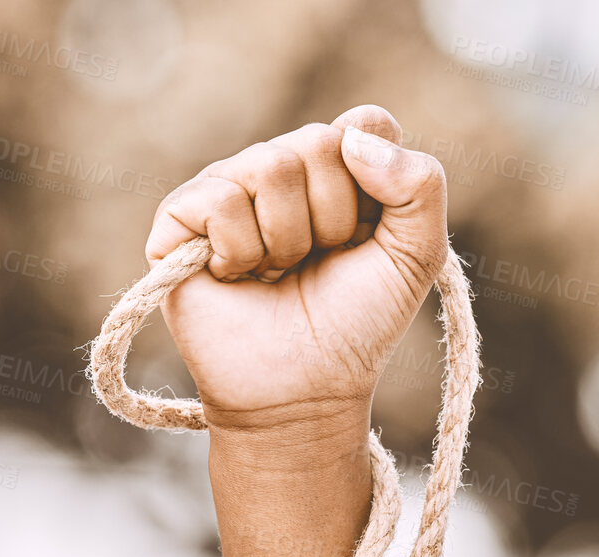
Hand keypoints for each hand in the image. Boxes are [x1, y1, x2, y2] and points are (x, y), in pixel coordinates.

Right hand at [145, 104, 448, 439]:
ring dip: (286, 240)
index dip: (375, 185)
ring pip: (270, 166)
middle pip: (319, 142)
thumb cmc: (357, 327)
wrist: (303, 391)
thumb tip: (351, 138)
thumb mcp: (417, 255)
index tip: (366, 238)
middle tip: (316, 263)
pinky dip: (239, 250)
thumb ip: (420, 184)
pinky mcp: (179, 219)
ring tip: (275, 274)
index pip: (365, 124)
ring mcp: (227, 189)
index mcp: (336, 168)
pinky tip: (235, 276)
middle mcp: (279, 168)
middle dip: (332, 220)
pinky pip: (219, 198)